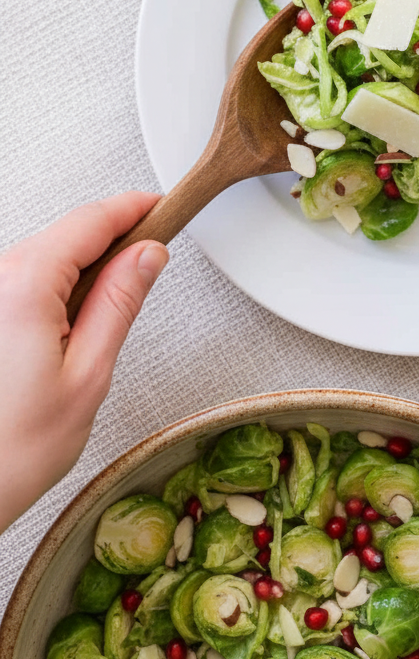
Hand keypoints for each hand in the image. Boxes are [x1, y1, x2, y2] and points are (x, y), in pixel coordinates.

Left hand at [0, 193, 167, 533]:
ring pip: (47, 256)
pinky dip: (57, 288)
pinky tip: (74, 322)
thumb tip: (147, 256)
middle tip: (154, 257)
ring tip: (115, 306)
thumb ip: (120, 302)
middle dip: (114, 239)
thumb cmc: (10, 451)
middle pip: (69, 233)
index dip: (135, 209)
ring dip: (84, 268)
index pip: (93, 219)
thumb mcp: (89, 373)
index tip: (163, 207)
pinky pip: (25, 281)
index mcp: (25, 284)